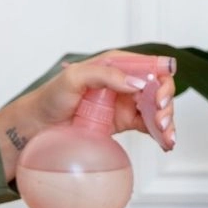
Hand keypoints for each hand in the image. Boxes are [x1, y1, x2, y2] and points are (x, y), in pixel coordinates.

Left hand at [31, 51, 177, 146]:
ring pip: (157, 108)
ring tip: (167, 136)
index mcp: (116, 64)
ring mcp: (126, 103)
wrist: (39, 125)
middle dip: (166, 103)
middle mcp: (125, 81)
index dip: (161, 79)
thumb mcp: (74, 77)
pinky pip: (149, 126)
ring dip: (167, 120)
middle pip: (159, 88)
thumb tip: (135, 83)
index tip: (158, 98)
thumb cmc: (52, 96)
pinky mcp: (125, 122)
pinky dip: (161, 133)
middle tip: (161, 119)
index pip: (150, 66)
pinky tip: (167, 143)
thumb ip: (104, 74)